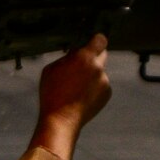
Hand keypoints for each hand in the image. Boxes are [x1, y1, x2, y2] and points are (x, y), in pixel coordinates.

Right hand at [31, 34, 111, 159]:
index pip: (100, 40)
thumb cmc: (53, 94)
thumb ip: (67, 57)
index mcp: (84, 58)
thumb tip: (75, 54)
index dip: (96, 40)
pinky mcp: (107, 93)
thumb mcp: (52, 69)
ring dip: (92, 74)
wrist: (62, 119)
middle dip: (93, 57)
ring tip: (77, 87)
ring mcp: (105, 82)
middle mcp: (98, 68)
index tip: (93, 42)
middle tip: (82, 65)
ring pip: (100, 71)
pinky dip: (95, 87)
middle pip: (103, 54)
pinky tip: (82, 95)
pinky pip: (102, 84)